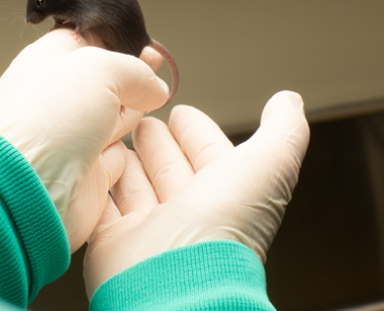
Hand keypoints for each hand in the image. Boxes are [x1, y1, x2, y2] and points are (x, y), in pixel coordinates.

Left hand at [0, 28, 168, 251]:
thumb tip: (155, 89)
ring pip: (114, 120)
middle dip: (132, 77)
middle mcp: (57, 100)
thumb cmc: (46, 118)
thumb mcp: (99, 68)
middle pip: (104, 82)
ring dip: (133, 113)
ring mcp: (71, 139)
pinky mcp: (87, 175)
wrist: (26, 186)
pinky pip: (117, 160)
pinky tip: (133, 146)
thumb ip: (135, 70)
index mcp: (47, 62)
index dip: (117, 41)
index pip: (85, 41)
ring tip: (153, 102)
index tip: (145, 44)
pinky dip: (126, 155)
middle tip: (155, 67)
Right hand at [83, 91, 309, 296]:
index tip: (180, 111)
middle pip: (170, 169)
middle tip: (141, 119)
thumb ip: (283, 130)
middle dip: (157, 143)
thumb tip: (290, 99)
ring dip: (126, 159)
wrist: (177, 284)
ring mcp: (149, 230)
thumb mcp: (267, 165)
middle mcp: (189, 215)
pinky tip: (93, 161)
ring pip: (135, 186)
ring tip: (112, 134)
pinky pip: (102, 205)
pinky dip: (98, 182)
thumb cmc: (225, 227)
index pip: (209, 155)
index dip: (196, 131)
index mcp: (225, 197)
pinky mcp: (113, 242)